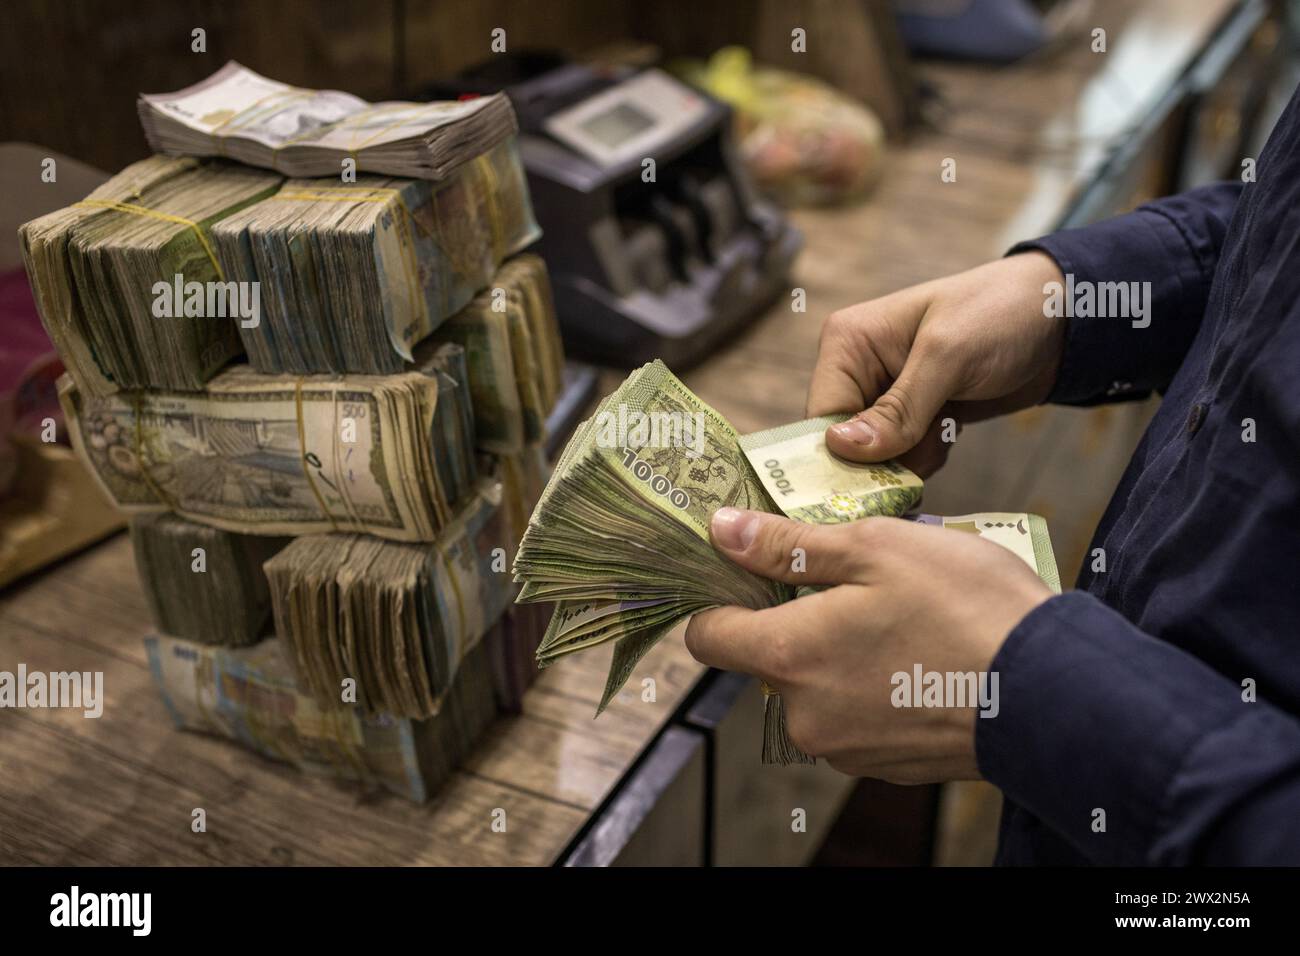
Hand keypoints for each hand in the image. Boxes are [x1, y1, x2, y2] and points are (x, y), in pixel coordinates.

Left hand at [685, 508, 1052, 782]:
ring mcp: (845, 747)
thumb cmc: (967, 609)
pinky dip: (874, 687)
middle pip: (768, 660)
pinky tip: (920, 659)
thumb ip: (787, 543)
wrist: (1055, 692)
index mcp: (788, 656)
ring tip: (901, 620)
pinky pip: (856, 717)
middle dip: (798, 620)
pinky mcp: (885, 766)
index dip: (721, 599)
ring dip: (840, 654)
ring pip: (816, 688)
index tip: (747, 574)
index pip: (710, 636)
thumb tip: (722, 531)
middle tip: (855, 583)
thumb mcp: (874, 547)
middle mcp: (804, 714)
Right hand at [810, 251, 1066, 476]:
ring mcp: (884, 395)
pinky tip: (951, 433)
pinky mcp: (912, 415)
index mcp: (847, 343)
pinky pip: (901, 457)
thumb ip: (897, 408)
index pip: (821, 420)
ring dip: (910, 460)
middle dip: (884, 459)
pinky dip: (925, 458)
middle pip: (844, 445)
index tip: (875, 486)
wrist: (1059, 317)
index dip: (842, 459)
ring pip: (874, 458)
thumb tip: (840, 449)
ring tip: (945, 430)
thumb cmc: (1000, 316)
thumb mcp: (948, 358)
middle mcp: (857, 370)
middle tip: (927, 444)